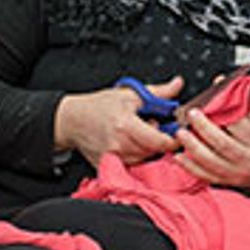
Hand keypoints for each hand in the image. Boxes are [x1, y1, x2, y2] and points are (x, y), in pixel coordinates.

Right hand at [53, 76, 182, 167]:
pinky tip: (129, 143)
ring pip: (144, 159)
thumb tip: (177, 84)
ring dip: (147, 148)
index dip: (173, 139)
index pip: (161, 142)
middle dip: (158, 140)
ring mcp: (113, 157)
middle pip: (154, 151)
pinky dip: (135, 155)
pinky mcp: (108, 165)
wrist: (71, 120)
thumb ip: (158, 92)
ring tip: (137, 134)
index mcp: (126, 125)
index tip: (176, 133)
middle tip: (150, 126)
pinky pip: (131, 164)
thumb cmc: (98, 106)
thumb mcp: (129, 94)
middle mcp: (119, 144)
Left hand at [174, 108, 249, 198]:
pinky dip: (189, 166)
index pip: (239, 124)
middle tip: (191, 115)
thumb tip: (220, 83)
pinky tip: (178, 156)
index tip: (208, 102)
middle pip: (222, 143)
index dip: (222, 112)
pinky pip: (204, 175)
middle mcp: (249, 158)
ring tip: (181, 132)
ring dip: (192, 146)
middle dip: (203, 128)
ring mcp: (236, 172)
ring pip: (210, 160)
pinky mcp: (226, 181)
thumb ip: (241, 105)